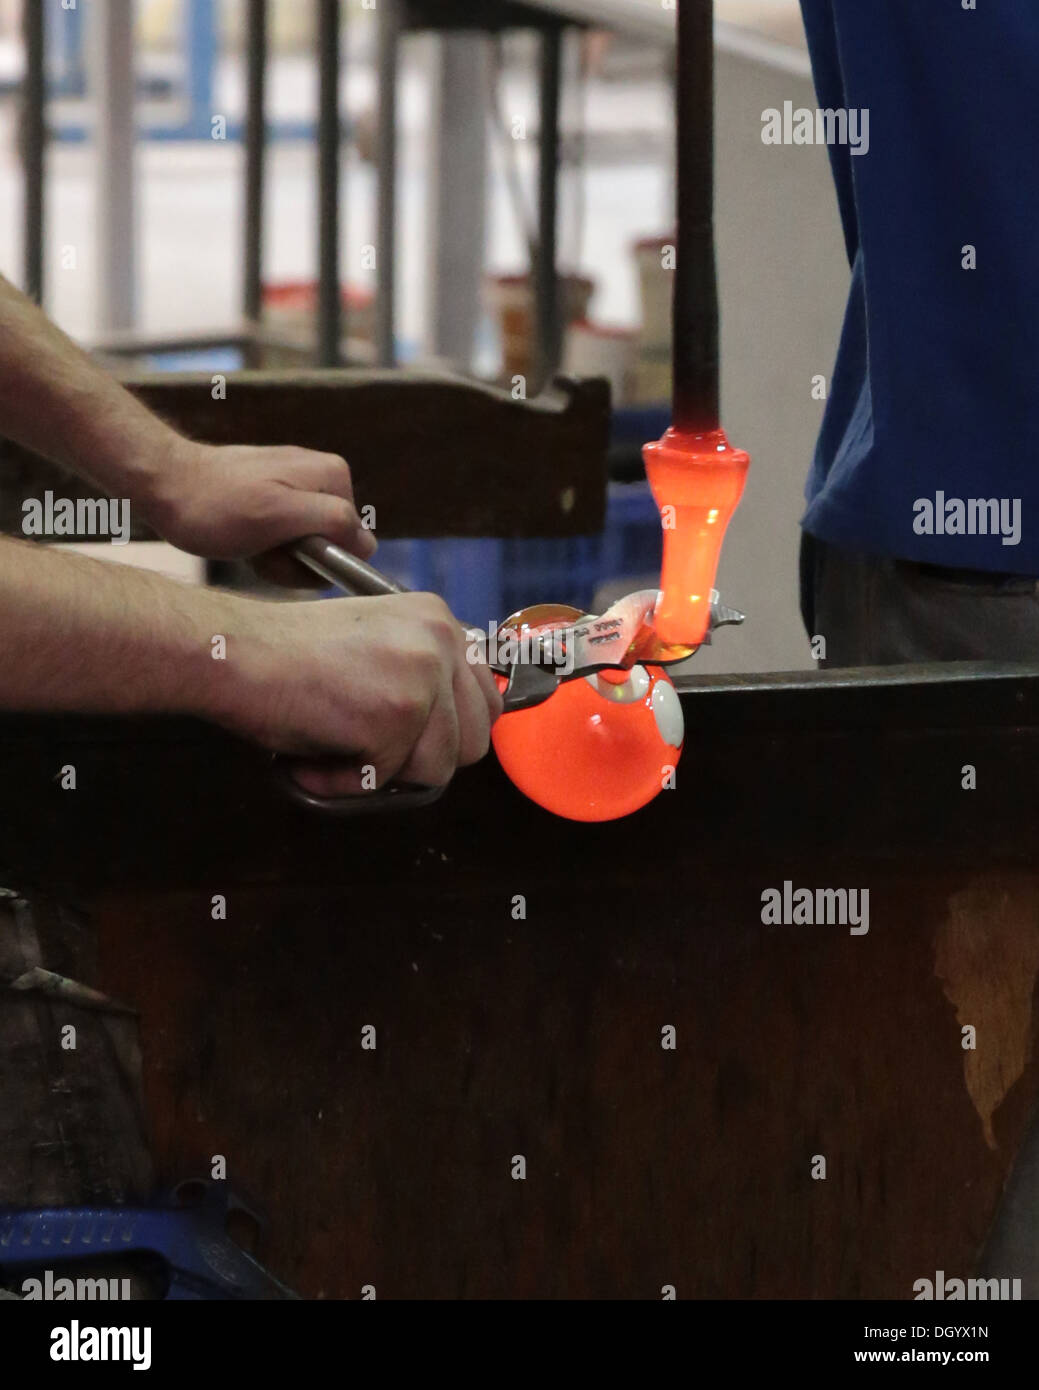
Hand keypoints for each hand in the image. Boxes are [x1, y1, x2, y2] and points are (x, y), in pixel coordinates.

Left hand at [144, 439, 376, 583]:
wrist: (164, 483)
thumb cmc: (216, 505)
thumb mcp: (278, 516)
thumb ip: (331, 522)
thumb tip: (368, 543)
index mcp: (334, 476)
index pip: (355, 541)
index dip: (319, 558)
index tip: (283, 549)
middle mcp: (325, 476)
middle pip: (331, 545)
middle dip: (296, 559)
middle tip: (260, 547)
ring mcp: (301, 487)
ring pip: (307, 547)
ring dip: (278, 557)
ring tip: (248, 542)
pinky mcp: (279, 498)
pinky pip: (287, 539)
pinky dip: (265, 549)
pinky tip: (243, 539)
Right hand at [218, 591, 503, 795]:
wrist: (231, 653)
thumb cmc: (286, 657)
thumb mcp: (375, 647)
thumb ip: (421, 675)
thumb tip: (458, 730)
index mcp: (439, 619)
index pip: (487, 699)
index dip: (448, 733)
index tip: (410, 739)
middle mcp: (441, 640)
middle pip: (473, 742)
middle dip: (421, 759)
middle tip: (366, 747)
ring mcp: (423, 676)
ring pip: (437, 769)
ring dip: (382, 773)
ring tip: (334, 746)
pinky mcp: (398, 715)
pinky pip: (388, 782)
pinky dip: (345, 783)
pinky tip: (312, 755)